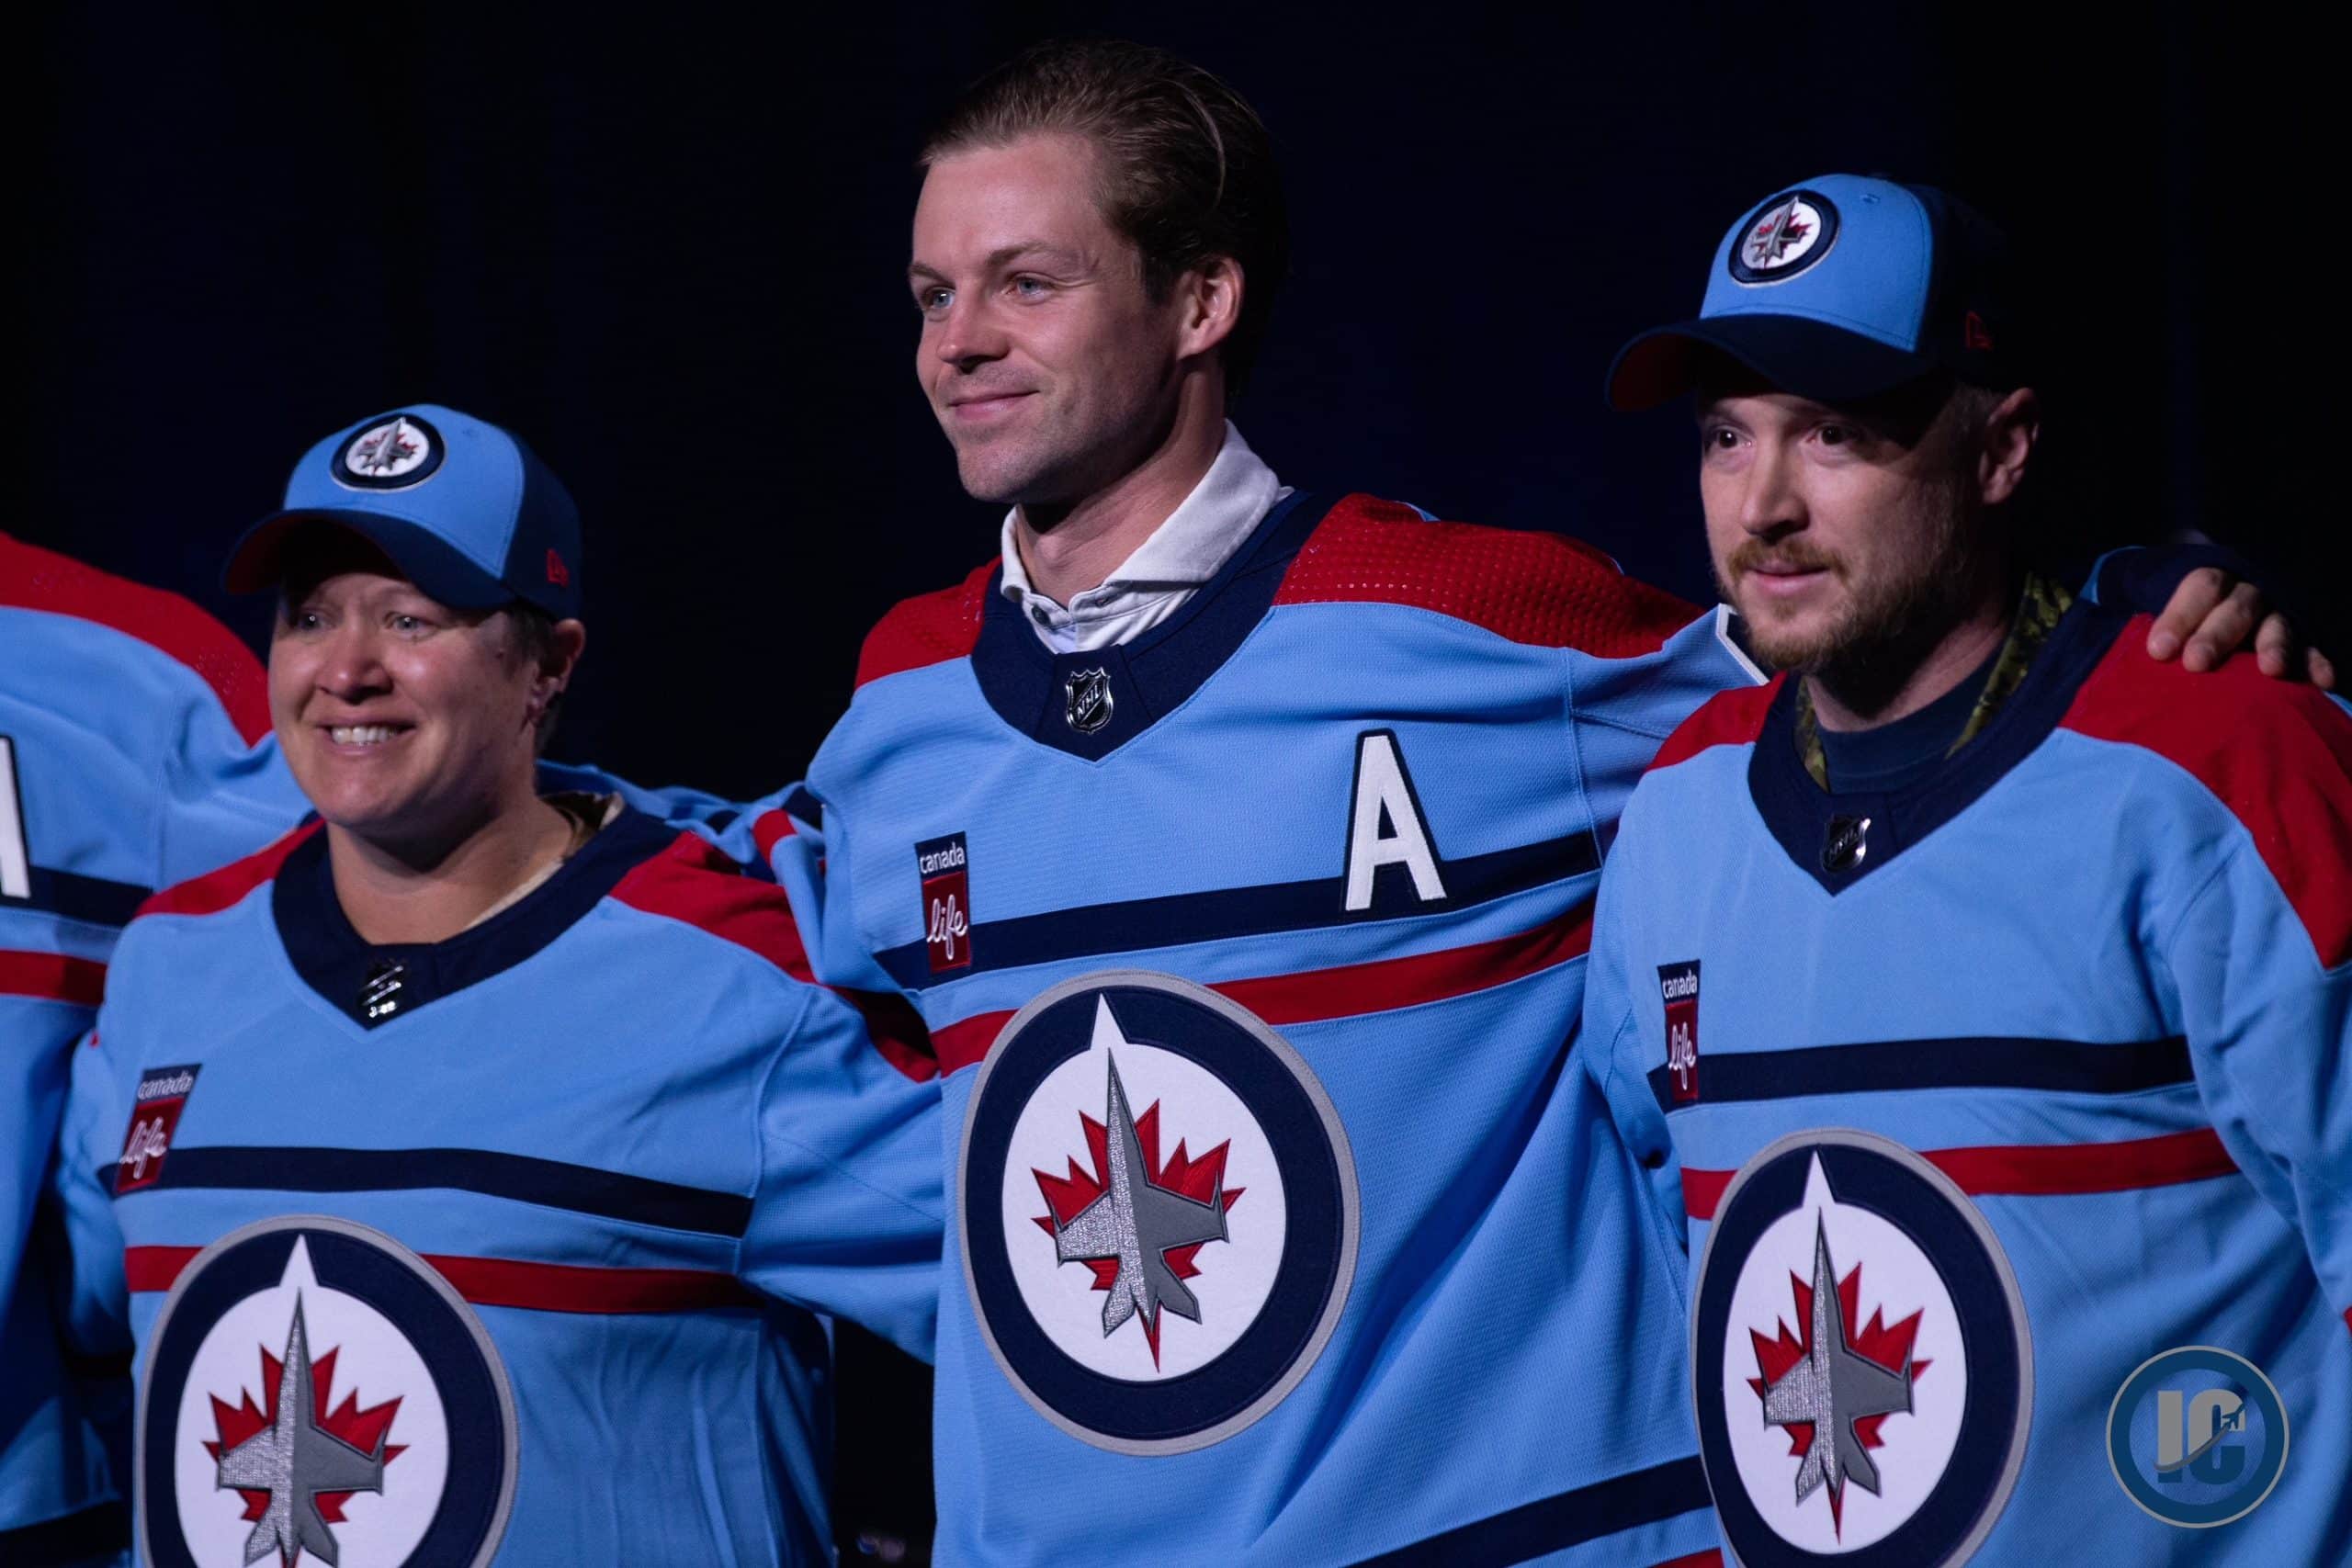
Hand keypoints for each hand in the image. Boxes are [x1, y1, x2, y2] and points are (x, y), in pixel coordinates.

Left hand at [2145, 567, 2335, 688]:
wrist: (2207, 609)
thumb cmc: (2174, 622)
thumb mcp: (2151, 606)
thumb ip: (2142, 626)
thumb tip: (2116, 639)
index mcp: (2210, 583)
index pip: (2198, 588)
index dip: (2179, 616)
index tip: (2158, 650)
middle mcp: (2245, 594)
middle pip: (2234, 608)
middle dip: (2216, 635)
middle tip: (2197, 663)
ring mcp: (2274, 616)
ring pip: (2276, 625)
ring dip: (2274, 645)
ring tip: (2271, 669)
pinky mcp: (2297, 639)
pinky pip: (2310, 649)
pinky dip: (2315, 663)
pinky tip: (2322, 681)